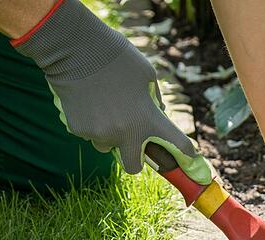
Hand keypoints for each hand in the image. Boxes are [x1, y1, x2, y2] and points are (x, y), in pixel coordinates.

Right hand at [12, 0, 197, 173]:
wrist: (75, 48)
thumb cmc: (117, 57)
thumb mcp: (148, 75)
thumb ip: (155, 100)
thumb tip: (157, 114)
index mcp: (148, 119)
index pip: (178, 146)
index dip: (185, 153)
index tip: (188, 156)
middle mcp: (125, 133)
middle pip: (133, 166)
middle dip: (135, 158)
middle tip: (133, 141)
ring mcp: (100, 134)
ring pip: (107, 145)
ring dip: (110, 135)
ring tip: (105, 107)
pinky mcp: (79, 130)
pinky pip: (89, 133)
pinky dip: (91, 122)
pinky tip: (88, 100)